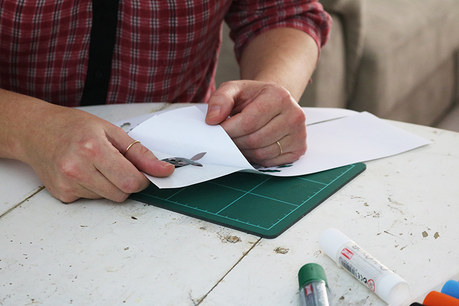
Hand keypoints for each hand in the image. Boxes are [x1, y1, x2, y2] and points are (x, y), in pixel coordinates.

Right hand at [20, 104, 173, 202]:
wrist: (35, 131)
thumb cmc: (72, 126)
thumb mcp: (111, 131)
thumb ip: (140, 154)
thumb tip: (163, 170)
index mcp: (92, 149)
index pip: (131, 181)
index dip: (143, 179)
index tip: (142, 172)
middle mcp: (77, 169)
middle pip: (122, 194)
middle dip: (127, 182)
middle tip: (118, 164)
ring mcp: (67, 184)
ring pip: (109, 198)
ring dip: (111, 185)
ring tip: (96, 164)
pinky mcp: (62, 195)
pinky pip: (93, 199)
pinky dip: (96, 188)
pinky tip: (84, 172)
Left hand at [205, 80, 306, 166]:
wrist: (275, 101)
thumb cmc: (253, 97)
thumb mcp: (235, 89)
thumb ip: (220, 99)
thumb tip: (212, 119)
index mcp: (279, 96)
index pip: (248, 122)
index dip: (228, 130)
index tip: (218, 130)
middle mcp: (294, 115)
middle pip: (254, 140)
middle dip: (235, 142)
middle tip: (228, 137)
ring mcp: (299, 134)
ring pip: (261, 153)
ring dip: (244, 151)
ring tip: (240, 140)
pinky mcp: (299, 148)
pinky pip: (270, 162)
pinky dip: (256, 158)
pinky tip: (253, 146)